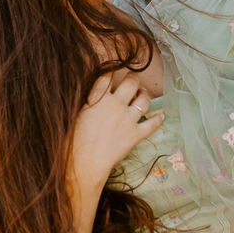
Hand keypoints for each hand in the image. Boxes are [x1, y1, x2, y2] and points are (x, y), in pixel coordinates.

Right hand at [69, 73, 162, 193]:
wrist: (84, 163)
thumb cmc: (72, 141)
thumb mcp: (73, 114)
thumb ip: (84, 101)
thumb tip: (88, 93)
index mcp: (97, 97)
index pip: (107, 75)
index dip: (111, 69)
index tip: (113, 68)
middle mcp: (115, 104)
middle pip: (131, 82)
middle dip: (133, 77)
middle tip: (133, 78)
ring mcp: (127, 119)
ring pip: (144, 99)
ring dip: (145, 94)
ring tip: (144, 93)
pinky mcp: (135, 135)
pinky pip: (152, 124)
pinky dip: (158, 119)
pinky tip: (161, 116)